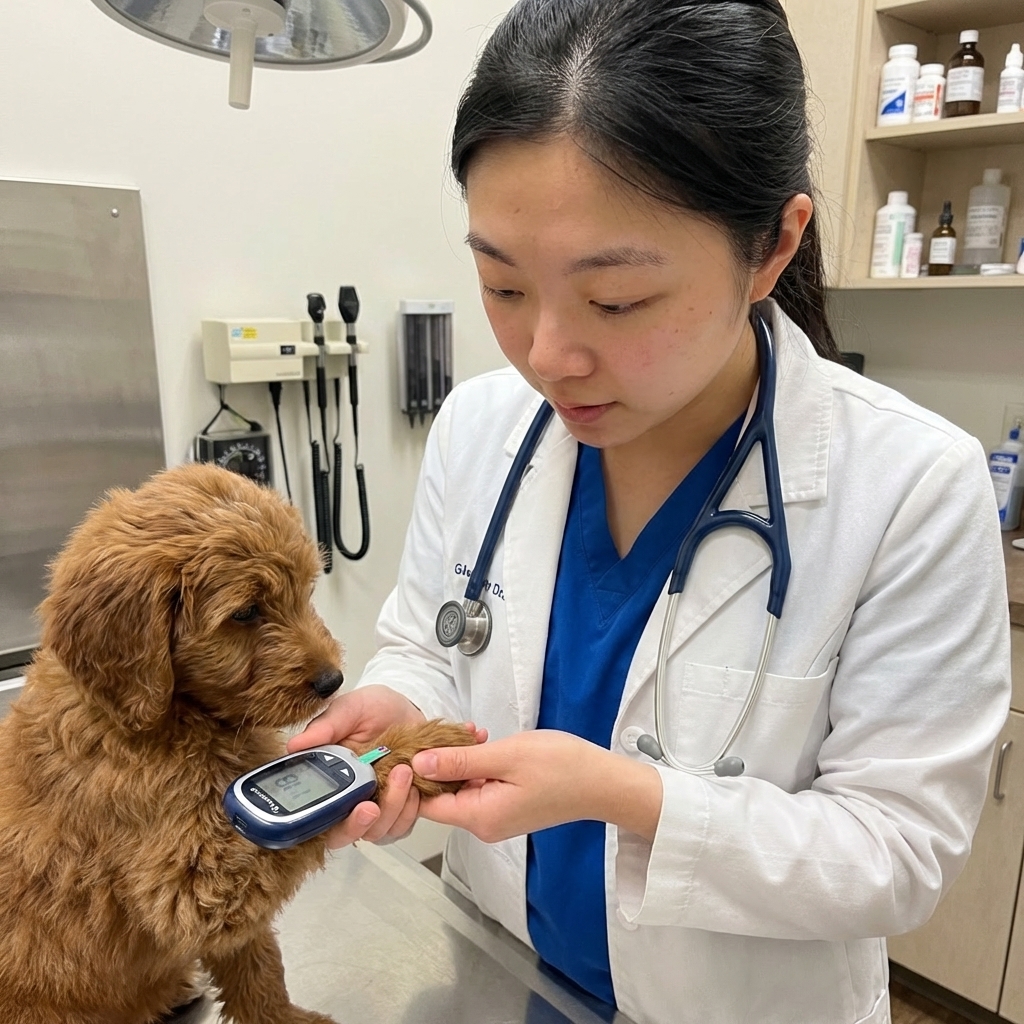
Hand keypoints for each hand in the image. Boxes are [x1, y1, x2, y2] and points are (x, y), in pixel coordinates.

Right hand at [286, 685, 426, 849]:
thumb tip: (293, 745)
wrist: (411, 710)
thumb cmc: (376, 710)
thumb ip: (325, 727)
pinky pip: (402, 826)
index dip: (319, 824)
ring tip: (403, 772)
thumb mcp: (350, 709)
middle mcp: (346, 801)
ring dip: (390, 808)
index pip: (312, 817)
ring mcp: (373, 808)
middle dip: (357, 825)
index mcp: (325, 780)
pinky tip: (415, 785)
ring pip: (376, 832)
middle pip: (342, 835)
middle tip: (370, 806)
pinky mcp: (399, 811)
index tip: (338, 808)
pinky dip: (409, 809)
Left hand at [412, 730, 662, 843]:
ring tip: (471, 732)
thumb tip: (418, 763)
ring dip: (460, 760)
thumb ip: (459, 761)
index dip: (415, 777)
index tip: (414, 745)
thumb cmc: (560, 766)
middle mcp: (483, 825)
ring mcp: (496, 818)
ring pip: (461, 789)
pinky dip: (477, 766)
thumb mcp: (505, 756)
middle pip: (442, 796)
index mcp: (479, 817)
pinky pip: (480, 788)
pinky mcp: (508, 808)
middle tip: (446, 730)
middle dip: (439, 762)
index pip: (427, 804)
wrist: (603, 782)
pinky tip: (485, 742)